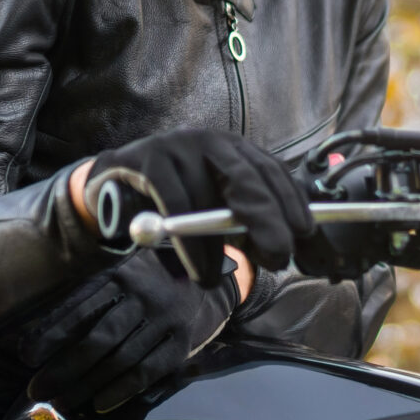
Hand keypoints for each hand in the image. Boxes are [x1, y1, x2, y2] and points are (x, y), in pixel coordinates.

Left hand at [14, 250, 238, 413]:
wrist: (216, 276)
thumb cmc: (156, 276)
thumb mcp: (124, 271)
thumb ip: (93, 294)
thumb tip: (46, 329)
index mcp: (120, 275)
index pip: (79, 308)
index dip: (49, 334)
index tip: (25, 356)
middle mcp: (142, 296)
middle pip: (96, 338)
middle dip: (62, 368)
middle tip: (37, 390)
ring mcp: (165, 320)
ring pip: (119, 359)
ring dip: (87, 385)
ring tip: (63, 402)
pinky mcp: (182, 341)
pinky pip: (149, 370)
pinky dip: (123, 389)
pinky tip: (101, 403)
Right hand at [71, 129, 312, 282]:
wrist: (112, 184)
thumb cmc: (173, 202)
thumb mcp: (214, 210)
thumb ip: (245, 226)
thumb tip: (282, 254)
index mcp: (236, 151)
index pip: (273, 171)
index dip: (292, 201)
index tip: (306, 232)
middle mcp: (212, 142)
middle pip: (250, 178)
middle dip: (269, 219)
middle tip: (279, 255)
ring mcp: (180, 146)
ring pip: (208, 199)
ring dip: (212, 246)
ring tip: (211, 278)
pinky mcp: (150, 159)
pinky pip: (177, 204)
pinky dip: (190, 244)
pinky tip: (197, 270)